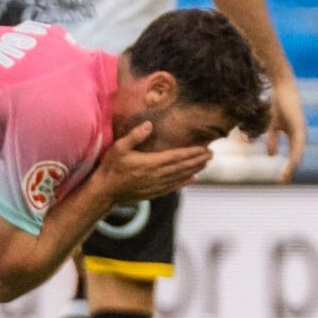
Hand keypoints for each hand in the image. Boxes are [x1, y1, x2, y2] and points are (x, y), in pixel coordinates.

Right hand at [96, 121, 211, 203]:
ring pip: (180, 177)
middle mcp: (157, 175)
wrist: (105, 192)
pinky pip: (173, 187)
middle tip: (211, 154)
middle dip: (198, 160)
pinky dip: (184, 182)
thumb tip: (149, 124)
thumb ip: (135, 136)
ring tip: (205, 164)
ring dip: (194, 170)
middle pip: (183, 167)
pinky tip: (192, 179)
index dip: (193, 153)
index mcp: (151, 163)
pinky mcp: (154, 192)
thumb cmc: (111, 168)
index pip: (177, 157)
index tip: (205, 148)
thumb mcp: (119, 148)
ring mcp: (157, 185)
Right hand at [266, 76, 306, 181]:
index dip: (288, 167)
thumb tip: (272, 156)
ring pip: (298, 153)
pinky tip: (292, 163)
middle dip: (290, 170)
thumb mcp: (274, 126)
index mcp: (295, 135)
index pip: (293, 155)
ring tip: (286, 177)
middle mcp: (300, 135)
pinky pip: (298, 144)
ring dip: (292, 166)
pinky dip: (295, 154)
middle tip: (283, 182)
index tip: (282, 179)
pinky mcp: (300, 126)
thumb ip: (273, 140)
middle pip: (297, 157)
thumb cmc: (278, 104)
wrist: (282, 88)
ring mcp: (301, 131)